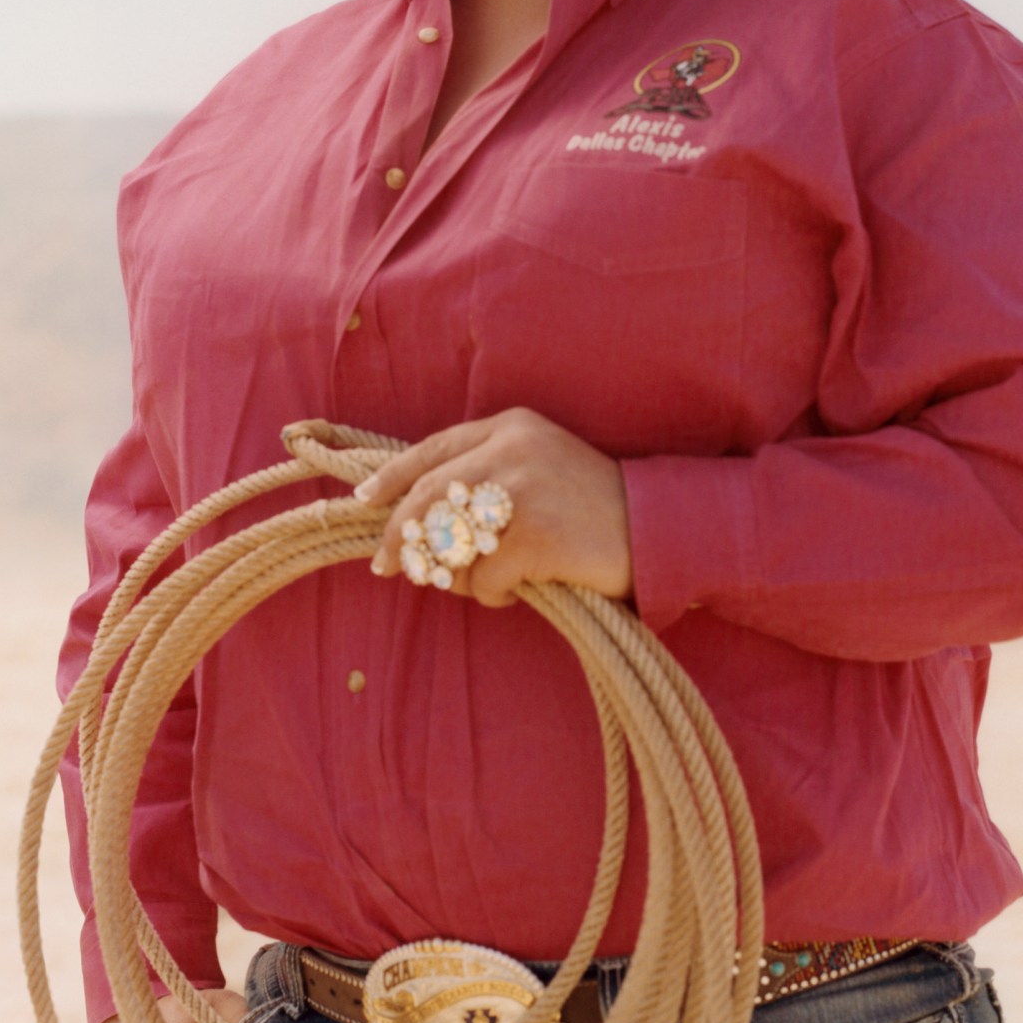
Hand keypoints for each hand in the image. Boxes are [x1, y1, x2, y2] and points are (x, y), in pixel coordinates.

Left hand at [359, 407, 633, 605]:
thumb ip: (487, 470)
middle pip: (426, 499)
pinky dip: (494, 595)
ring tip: (489, 582)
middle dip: (400, 538)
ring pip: (451, 545)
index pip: (432, 450)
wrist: (657, 527)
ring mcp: (520, 492)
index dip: (392, 479)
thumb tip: (419, 514)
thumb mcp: (542, 462)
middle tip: (389, 567)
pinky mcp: (532, 537)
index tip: (365, 502)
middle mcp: (511, 450)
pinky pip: (484, 579)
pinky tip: (521, 591)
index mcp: (511, 426)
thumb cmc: (594, 503)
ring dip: (459, 577)